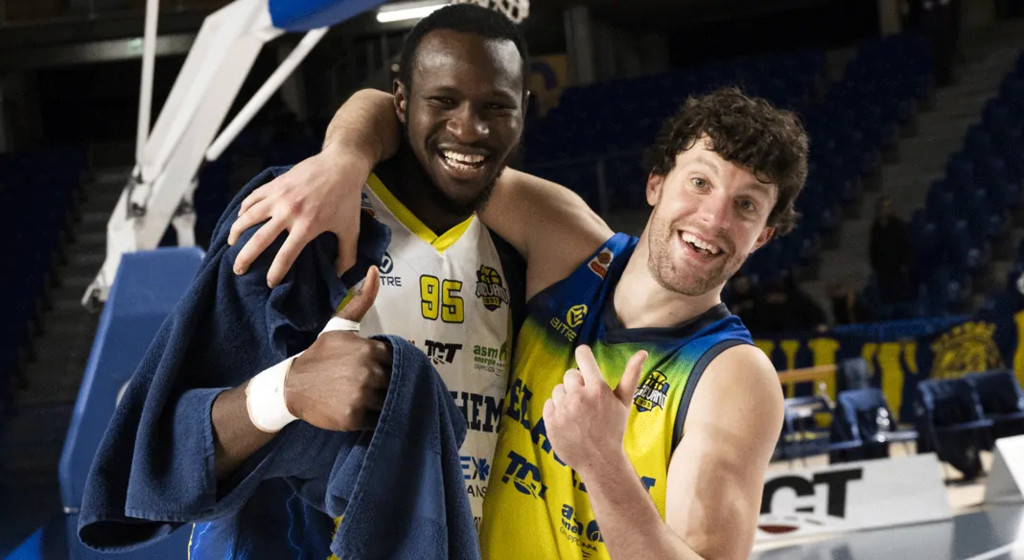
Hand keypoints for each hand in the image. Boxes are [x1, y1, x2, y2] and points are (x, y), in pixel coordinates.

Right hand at [228, 149, 373, 287]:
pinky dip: (243, 209)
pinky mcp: (275, 184)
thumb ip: (346, 255)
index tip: (269, 283)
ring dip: (236, 232)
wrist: (340, 166)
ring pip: (249, 216)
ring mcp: (279, 196)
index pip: (285, 256)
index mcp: (307, 226)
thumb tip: (341, 276)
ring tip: (231, 244)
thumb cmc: (347, 199)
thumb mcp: (351, 229)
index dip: (275, 272)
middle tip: (238, 269)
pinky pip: (253, 198)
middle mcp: (289, 212)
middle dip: (245, 257)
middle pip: (259, 239)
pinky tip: (240, 218)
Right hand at [284, 266, 391, 430]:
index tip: (374, 368)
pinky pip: (377, 420)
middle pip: (394, 382)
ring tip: (364, 398)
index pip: (396, 361)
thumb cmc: (321, 354)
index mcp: (370, 349)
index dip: (387, 366)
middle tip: (368, 386)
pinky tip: (359, 410)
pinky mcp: (354, 417)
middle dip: (385, 385)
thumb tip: (373, 269)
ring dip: (380, 402)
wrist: (292, 385)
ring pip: (388, 402)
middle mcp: (369, 371)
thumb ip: (361, 300)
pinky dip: (372, 418)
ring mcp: (362, 395)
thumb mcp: (340, 326)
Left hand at [544, 346, 646, 474]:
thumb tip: (643, 351)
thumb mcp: (624, 402)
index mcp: (597, 388)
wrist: (599, 460)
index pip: (583, 356)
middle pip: (570, 374)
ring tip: (579, 415)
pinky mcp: (551, 421)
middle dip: (577, 384)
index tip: (584, 356)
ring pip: (558, 389)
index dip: (583, 354)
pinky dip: (556, 411)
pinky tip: (569, 423)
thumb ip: (631, 375)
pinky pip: (549, 404)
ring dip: (566, 398)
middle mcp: (578, 396)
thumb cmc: (614, 429)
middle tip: (587, 402)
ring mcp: (563, 409)